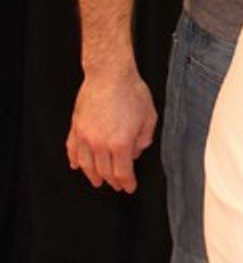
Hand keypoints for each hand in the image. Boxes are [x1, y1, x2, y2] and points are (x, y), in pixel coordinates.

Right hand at [65, 69, 157, 192]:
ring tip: (97, 181)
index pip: (122, 172)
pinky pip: (72, 150)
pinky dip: (75, 161)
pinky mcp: (76, 128)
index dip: (127, 183)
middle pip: (104, 171)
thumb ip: (144, 139)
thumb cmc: (132, 92)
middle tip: (116, 185)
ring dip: (93, 175)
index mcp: (120, 143)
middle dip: (112, 181)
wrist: (110, 75)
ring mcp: (85, 137)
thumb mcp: (149, 117)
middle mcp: (100, 144)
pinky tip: (77, 165)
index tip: (129, 187)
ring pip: (86, 165)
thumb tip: (137, 152)